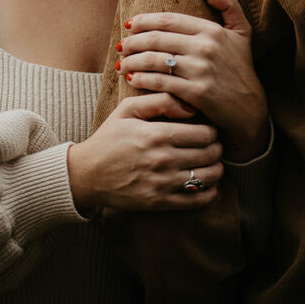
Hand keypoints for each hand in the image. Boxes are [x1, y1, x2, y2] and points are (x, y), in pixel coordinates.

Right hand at [67, 93, 222, 212]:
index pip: (205, 133)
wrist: (87, 173)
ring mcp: (163, 183)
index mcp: (157, 134)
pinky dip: (209, 192)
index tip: (209, 129)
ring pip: (209, 177)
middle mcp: (163, 159)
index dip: (212, 130)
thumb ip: (160, 100)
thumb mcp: (128, 109)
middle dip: (217, 148)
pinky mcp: (160, 202)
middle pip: (211, 154)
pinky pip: (197, 200)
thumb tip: (190, 106)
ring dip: (216, 168)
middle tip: (213, 145)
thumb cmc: (109, 138)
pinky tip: (206, 184)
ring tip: (211, 162)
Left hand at [115, 0, 268, 161]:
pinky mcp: (196, 93)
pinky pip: (160, 82)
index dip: (144, 20)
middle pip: (156, 39)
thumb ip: (229, 4)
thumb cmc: (241, 68)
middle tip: (121, 46)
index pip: (168, 19)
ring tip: (121, 63)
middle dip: (133, 42)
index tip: (129, 24)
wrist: (249, 109)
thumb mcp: (242, 32)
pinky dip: (141, 79)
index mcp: (212, 30)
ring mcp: (200, 70)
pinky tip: (131, 79)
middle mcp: (206, 47)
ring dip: (132, 61)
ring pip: (154, 60)